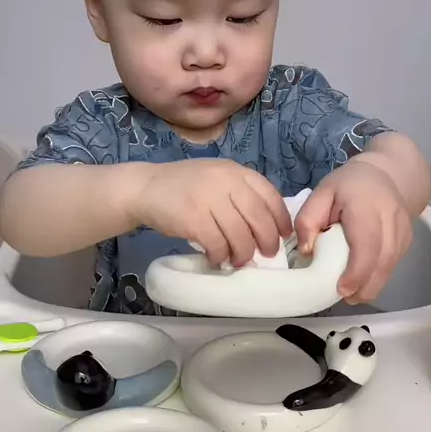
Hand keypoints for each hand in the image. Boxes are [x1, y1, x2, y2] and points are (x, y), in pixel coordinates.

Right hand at [131, 159, 291, 267]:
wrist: (145, 188)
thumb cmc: (185, 186)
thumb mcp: (216, 177)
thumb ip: (240, 192)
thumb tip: (267, 224)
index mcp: (235, 171)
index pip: (269, 195)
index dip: (281, 219)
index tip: (284, 235)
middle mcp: (225, 181)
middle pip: (259, 217)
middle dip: (267, 241)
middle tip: (266, 254)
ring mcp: (209, 199)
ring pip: (240, 234)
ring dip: (243, 253)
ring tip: (238, 260)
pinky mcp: (193, 219)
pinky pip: (217, 244)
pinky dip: (220, 256)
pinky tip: (216, 258)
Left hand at [295, 160, 412, 302]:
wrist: (384, 174)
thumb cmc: (348, 186)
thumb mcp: (321, 194)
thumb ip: (308, 220)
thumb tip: (307, 251)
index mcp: (366, 206)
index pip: (367, 244)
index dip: (357, 271)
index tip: (342, 289)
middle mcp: (391, 219)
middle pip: (383, 262)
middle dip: (365, 287)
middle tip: (345, 298)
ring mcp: (403, 231)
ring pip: (390, 267)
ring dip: (372, 286)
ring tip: (352, 294)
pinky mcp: (407, 241)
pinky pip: (393, 264)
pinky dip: (379, 276)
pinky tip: (364, 279)